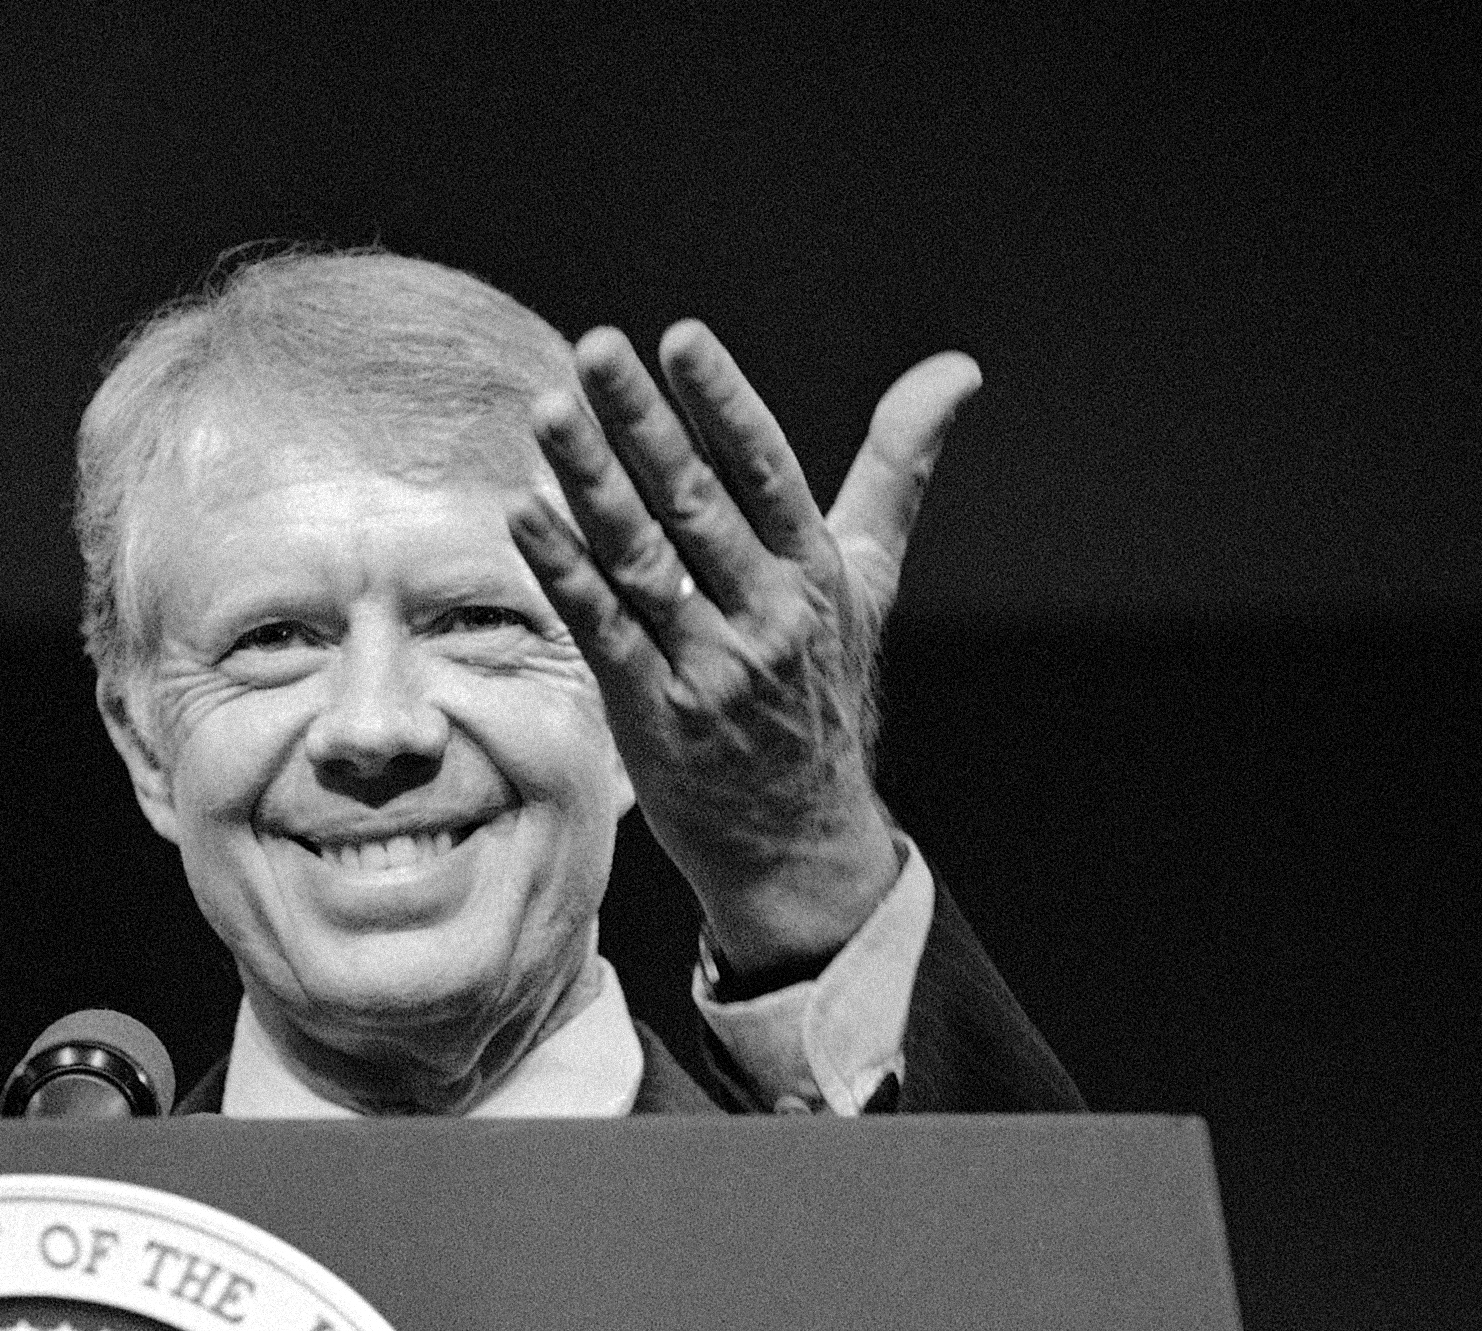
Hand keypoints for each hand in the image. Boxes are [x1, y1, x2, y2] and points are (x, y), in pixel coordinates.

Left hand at [510, 321, 978, 976]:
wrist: (798, 840)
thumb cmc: (822, 690)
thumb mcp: (868, 578)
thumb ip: (896, 468)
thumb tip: (957, 369)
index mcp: (815, 572)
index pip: (767, 470)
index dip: (724, 402)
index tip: (681, 339)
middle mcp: (767, 615)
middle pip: (696, 503)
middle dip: (643, 424)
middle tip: (595, 350)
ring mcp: (708, 667)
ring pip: (641, 559)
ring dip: (589, 484)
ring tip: (547, 411)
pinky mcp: (653, 714)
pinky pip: (603, 631)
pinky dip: (563, 572)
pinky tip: (524, 515)